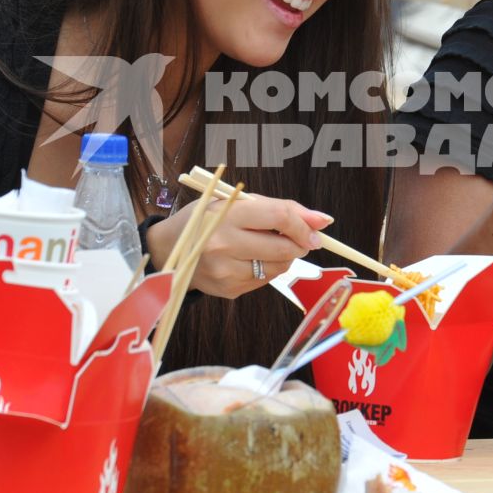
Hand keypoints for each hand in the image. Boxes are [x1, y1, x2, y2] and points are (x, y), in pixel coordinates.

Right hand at [156, 194, 331, 298]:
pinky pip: (265, 280)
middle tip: (301, 237)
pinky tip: (251, 258)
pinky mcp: (228, 290)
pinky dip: (268, 268)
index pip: (280, 218)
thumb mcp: (235, 202)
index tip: (318, 225)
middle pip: (285, 248)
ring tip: (270, 245)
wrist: (170, 249)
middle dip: (301, 243)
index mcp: (226, 214)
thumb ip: (278, 208)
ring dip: (286, 257)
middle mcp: (224, 245)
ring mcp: (226, 271)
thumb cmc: (208, 219)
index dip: (304, 223)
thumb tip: (323, 220)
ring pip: (279, 268)